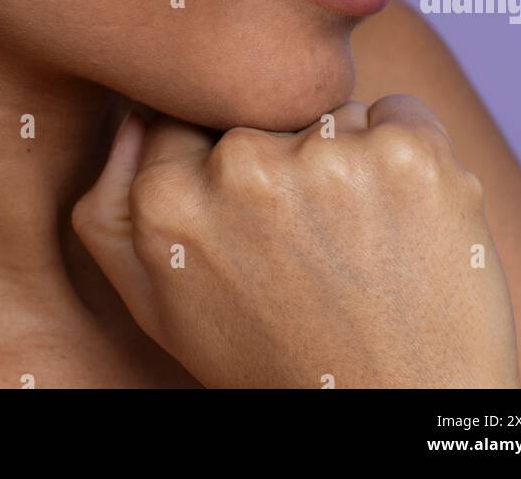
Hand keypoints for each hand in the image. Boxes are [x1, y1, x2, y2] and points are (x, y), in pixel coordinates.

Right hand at [71, 95, 520, 388]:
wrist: (395, 409)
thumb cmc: (272, 354)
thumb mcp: (161, 304)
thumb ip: (112, 207)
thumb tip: (130, 112)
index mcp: (169, 199)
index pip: (189, 116)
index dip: (226, 162)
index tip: (256, 214)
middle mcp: (243, 169)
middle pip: (264, 110)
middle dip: (287, 158)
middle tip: (310, 242)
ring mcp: (331, 158)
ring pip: (333, 112)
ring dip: (348, 158)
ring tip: (358, 242)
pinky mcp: (409, 156)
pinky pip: (401, 113)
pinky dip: (406, 156)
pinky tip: (403, 223)